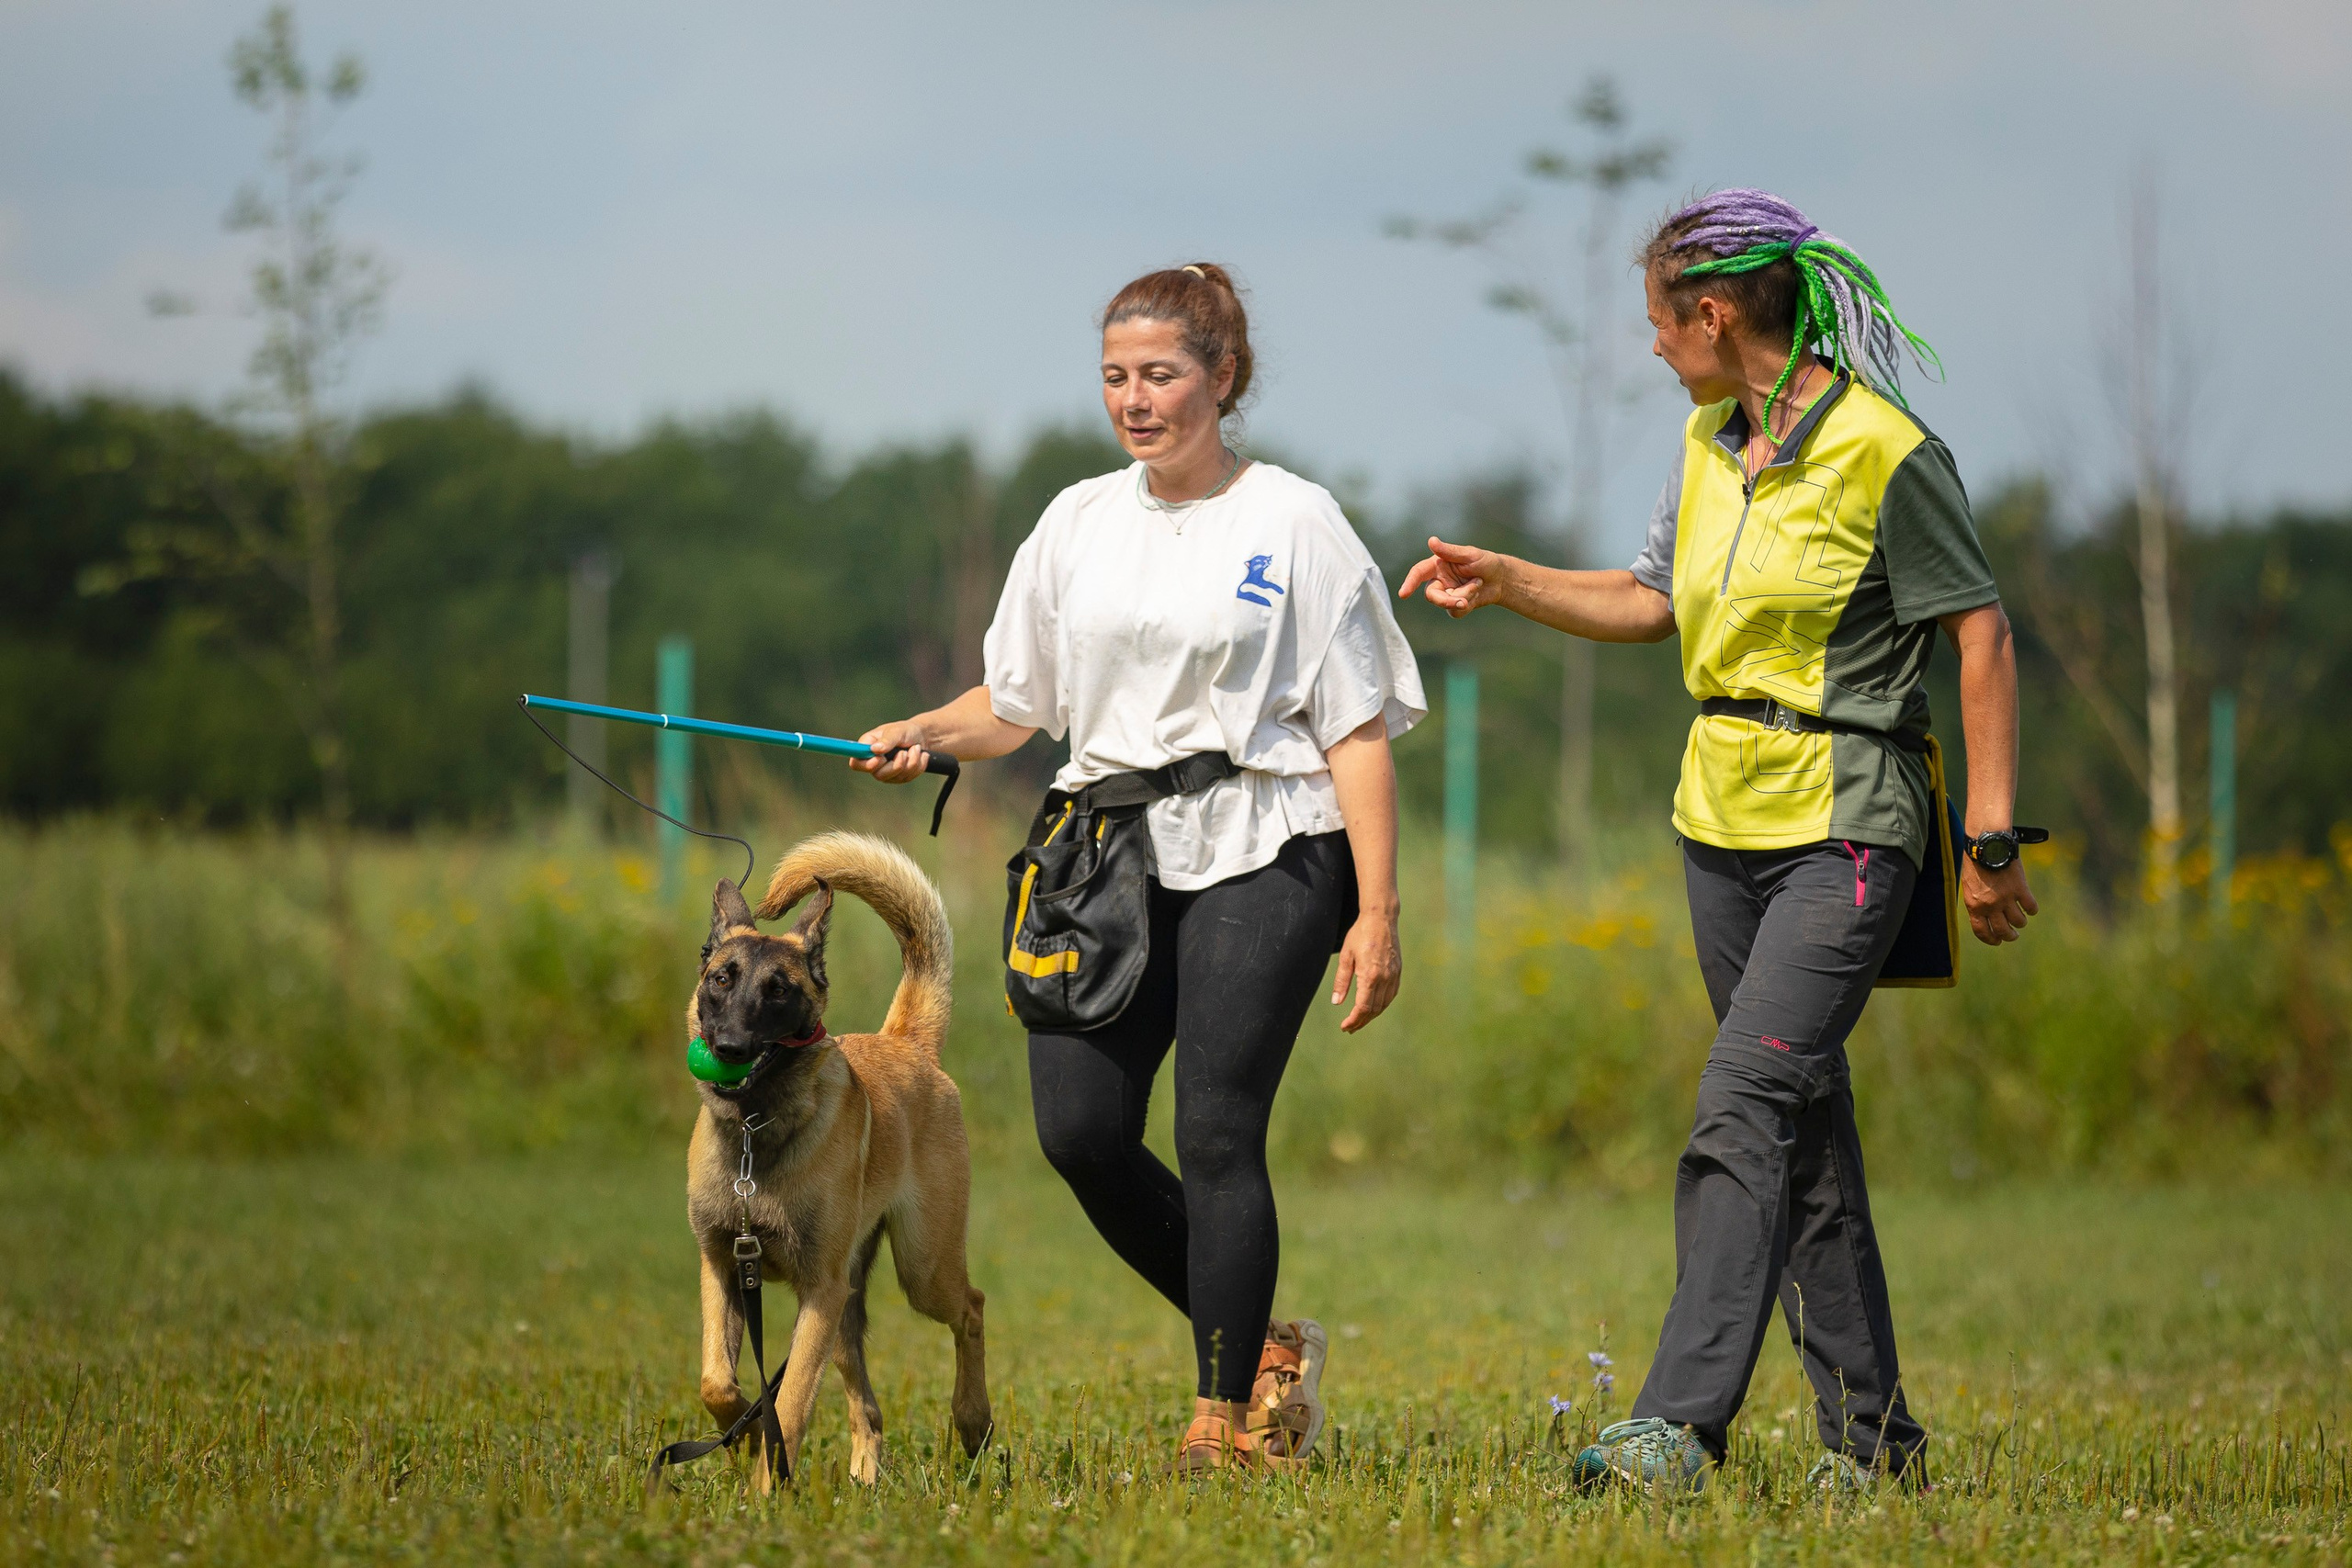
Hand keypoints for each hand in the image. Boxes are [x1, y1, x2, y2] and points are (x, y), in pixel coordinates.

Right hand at [851, 719, 930, 783]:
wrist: (923, 737)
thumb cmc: (906, 731)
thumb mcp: (897, 731)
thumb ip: (887, 740)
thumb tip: (874, 749)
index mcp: (867, 747)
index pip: (856, 763)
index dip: (866, 765)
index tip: (880, 759)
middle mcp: (874, 761)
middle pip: (878, 775)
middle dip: (896, 764)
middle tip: (904, 752)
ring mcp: (886, 771)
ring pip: (896, 777)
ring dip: (911, 762)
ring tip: (916, 748)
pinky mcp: (898, 777)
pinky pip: (908, 778)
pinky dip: (918, 766)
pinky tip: (920, 755)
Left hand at [1331, 909, 1400, 1031]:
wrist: (1381, 918)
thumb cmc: (1360, 934)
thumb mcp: (1346, 956)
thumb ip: (1341, 981)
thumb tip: (1337, 1002)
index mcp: (1370, 975)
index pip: (1363, 1007)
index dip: (1353, 1020)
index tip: (1345, 1026)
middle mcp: (1385, 978)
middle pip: (1374, 1009)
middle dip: (1361, 1021)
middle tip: (1350, 1027)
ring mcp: (1394, 975)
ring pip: (1384, 1004)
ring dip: (1371, 1015)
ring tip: (1359, 1020)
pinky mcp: (1398, 971)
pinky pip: (1391, 995)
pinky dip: (1382, 1005)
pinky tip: (1374, 1007)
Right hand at [1397, 536, 1510, 617]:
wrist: (1501, 579)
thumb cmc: (1485, 562)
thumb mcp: (1469, 554)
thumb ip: (1449, 551)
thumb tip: (1431, 541)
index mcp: (1438, 565)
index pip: (1418, 573)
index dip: (1410, 582)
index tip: (1403, 594)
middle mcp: (1439, 580)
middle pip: (1431, 594)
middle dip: (1446, 600)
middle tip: (1463, 602)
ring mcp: (1447, 594)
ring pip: (1445, 604)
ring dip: (1465, 596)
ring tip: (1478, 584)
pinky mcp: (1455, 606)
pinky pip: (1455, 612)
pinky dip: (1469, 604)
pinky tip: (1477, 592)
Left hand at [1961, 856, 2037, 944]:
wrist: (1988, 845)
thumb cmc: (1976, 862)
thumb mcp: (1969, 885)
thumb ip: (1977, 901)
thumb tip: (1985, 915)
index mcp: (1974, 905)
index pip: (1982, 931)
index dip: (1990, 939)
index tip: (1997, 941)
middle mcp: (1990, 905)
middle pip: (2003, 931)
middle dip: (2009, 936)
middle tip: (2013, 935)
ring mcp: (2006, 898)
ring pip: (2019, 921)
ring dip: (2021, 923)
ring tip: (2021, 920)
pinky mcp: (2021, 889)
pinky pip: (2031, 907)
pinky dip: (2032, 909)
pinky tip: (2030, 908)